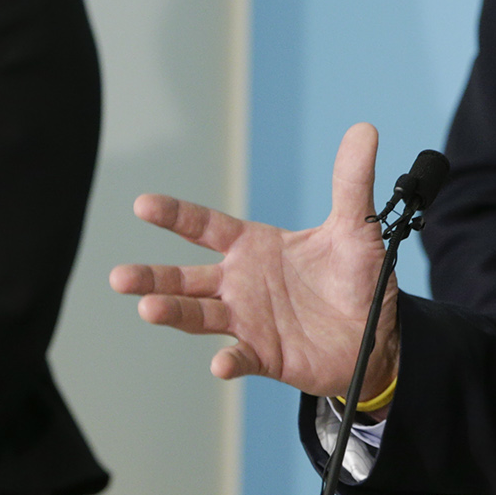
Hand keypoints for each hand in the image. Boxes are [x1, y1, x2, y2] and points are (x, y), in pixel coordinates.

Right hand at [111, 123, 395, 398]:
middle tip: (120, 277)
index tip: (143, 204)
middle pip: (185, 278)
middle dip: (152, 277)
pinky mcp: (265, 354)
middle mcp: (241, 283)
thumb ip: (351, 182)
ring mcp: (248, 320)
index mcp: (254, 247)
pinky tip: (221, 364)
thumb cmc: (355, 279)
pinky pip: (240, 357)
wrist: (376, 335)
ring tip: (148, 309)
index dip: (175, 215)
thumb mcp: (356, 228)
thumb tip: (363, 130)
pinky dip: (229, 361)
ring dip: (174, 313)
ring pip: (199, 316)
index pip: (205, 227)